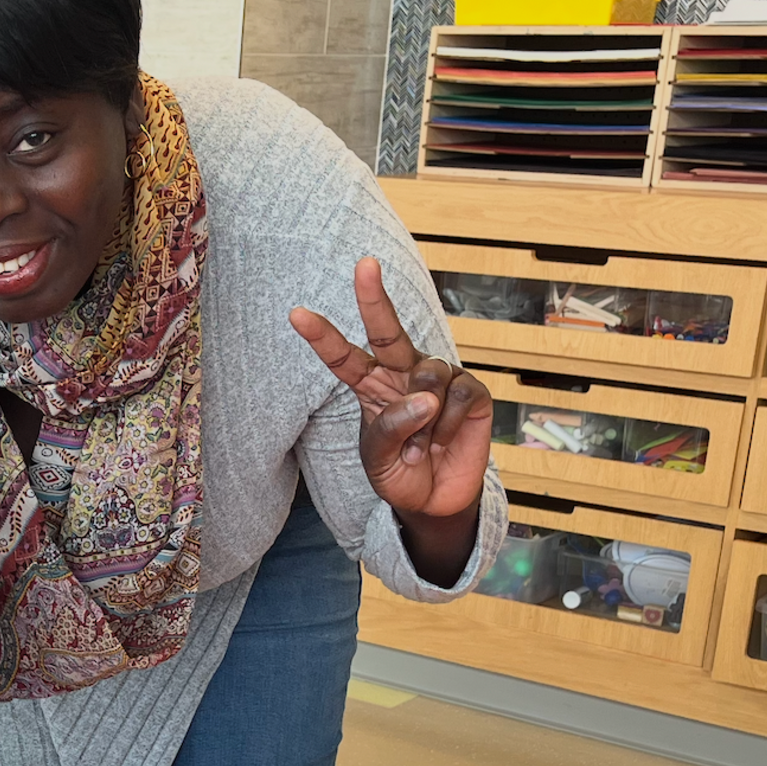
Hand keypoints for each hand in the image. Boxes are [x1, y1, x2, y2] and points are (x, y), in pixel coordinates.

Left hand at [290, 257, 492, 520]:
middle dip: (375, 298)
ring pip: (427, 378)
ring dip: (423, 422)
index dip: (322, 337)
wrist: (435, 501)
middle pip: (387, 330)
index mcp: (370, 385)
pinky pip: (457, 396)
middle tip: (365, 264)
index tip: (296, 314)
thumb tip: (425, 399)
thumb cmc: (399, 474)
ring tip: (421, 449)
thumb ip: (392, 429)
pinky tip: (444, 442)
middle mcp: (403, 372)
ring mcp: (439, 378)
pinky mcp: (470, 391)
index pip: (343, 357)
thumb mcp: (379, 459)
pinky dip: (447, 426)